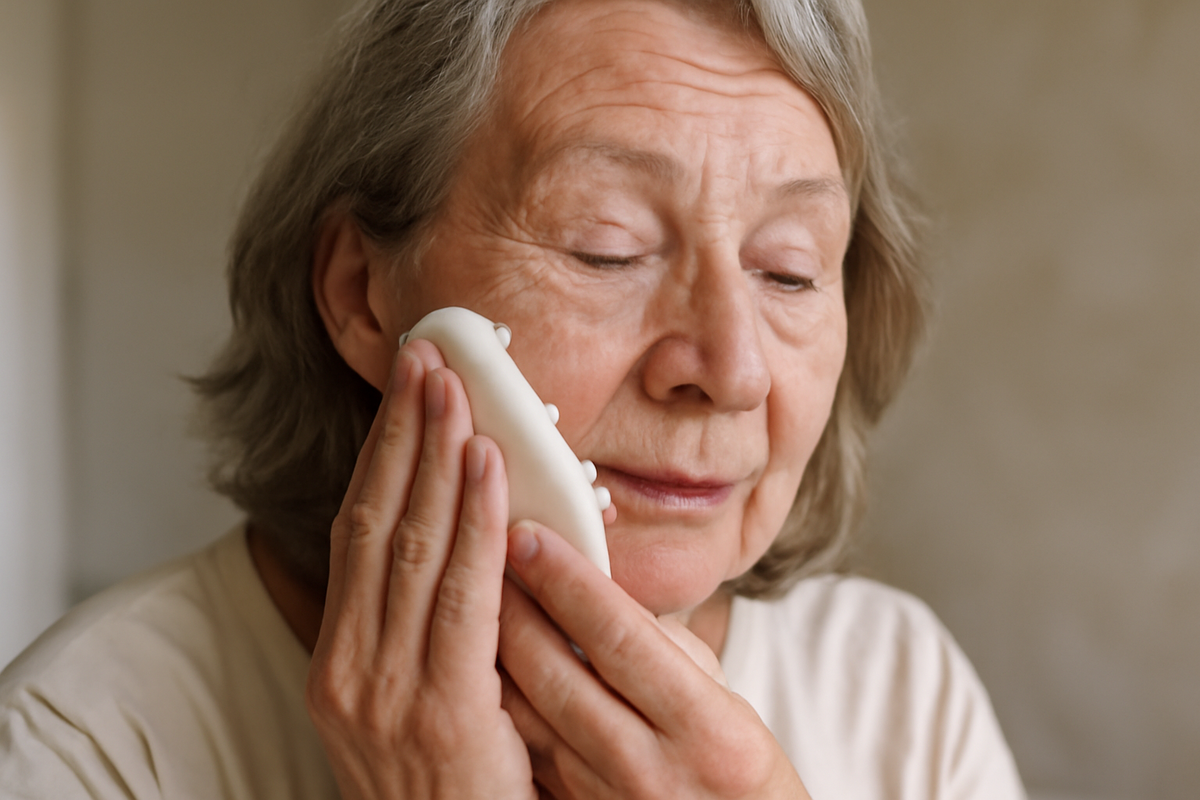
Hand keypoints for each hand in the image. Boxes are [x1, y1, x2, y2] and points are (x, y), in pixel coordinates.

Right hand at [306, 342, 535, 799]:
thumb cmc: (450, 790)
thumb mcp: (422, 705)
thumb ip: (434, 631)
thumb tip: (472, 544)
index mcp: (340, 661)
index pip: (356, 533)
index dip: (380, 456)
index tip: (405, 393)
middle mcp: (348, 668)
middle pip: (373, 521)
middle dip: (402, 433)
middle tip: (428, 359)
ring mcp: (384, 690)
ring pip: (411, 544)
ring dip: (435, 457)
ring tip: (455, 387)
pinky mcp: (439, 709)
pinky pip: (460, 596)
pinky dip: (475, 524)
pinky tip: (487, 467)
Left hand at [498, 521, 810, 799]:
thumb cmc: (737, 770)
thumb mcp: (725, 699)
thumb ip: (662, 647)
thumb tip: (592, 588)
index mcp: (708, 728)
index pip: (621, 637)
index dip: (567, 581)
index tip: (529, 535)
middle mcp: (654, 767)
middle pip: (558, 673)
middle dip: (512, 604)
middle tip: (483, 550)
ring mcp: (608, 799)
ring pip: (527, 715)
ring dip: (493, 649)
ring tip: (472, 595)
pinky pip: (524, 750)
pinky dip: (497, 701)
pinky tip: (478, 660)